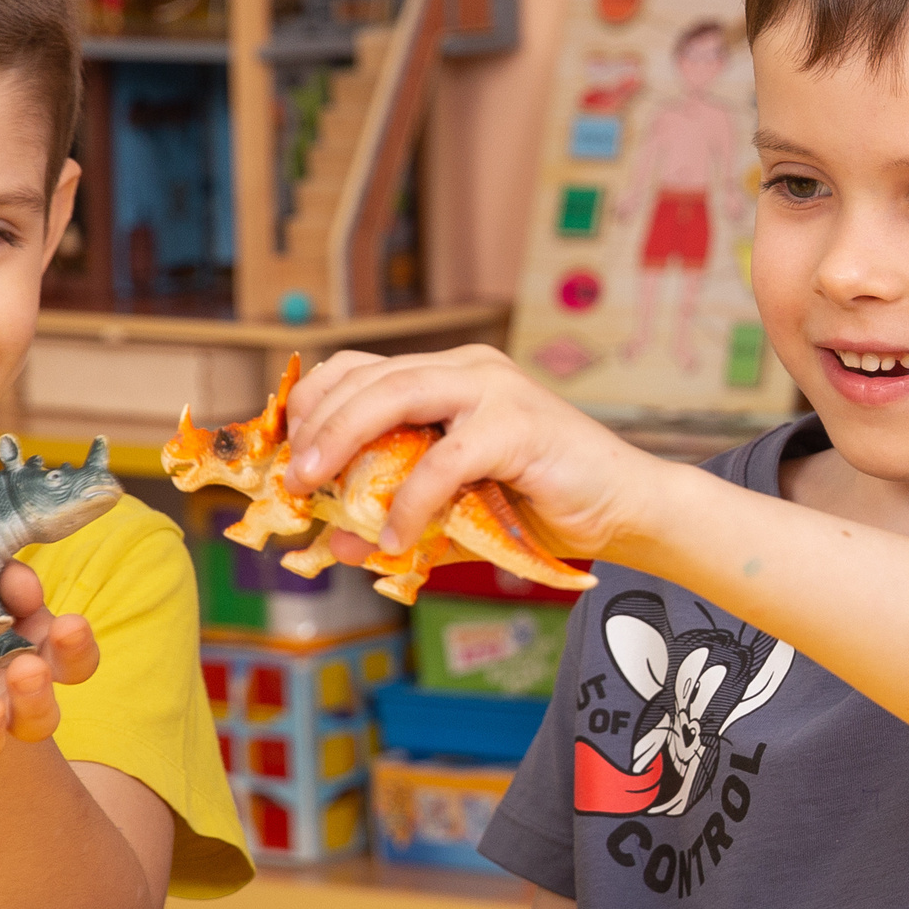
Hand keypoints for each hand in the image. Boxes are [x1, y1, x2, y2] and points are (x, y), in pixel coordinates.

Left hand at [283, 346, 658, 560]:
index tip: (284, 451)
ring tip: (318, 493)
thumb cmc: (539, 505)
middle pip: (369, 377)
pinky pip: (445, 460)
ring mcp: (494, 389)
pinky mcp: (519, 424)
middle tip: (292, 479)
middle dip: (318, 426)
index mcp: (448, 375)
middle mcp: (467, 368)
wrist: (624, 508)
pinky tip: (395, 538)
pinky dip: (411, 502)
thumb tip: (334, 540)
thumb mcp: (453, 508)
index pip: (361, 368)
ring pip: (396, 396)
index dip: (314, 403)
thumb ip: (399, 513)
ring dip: (344, 444)